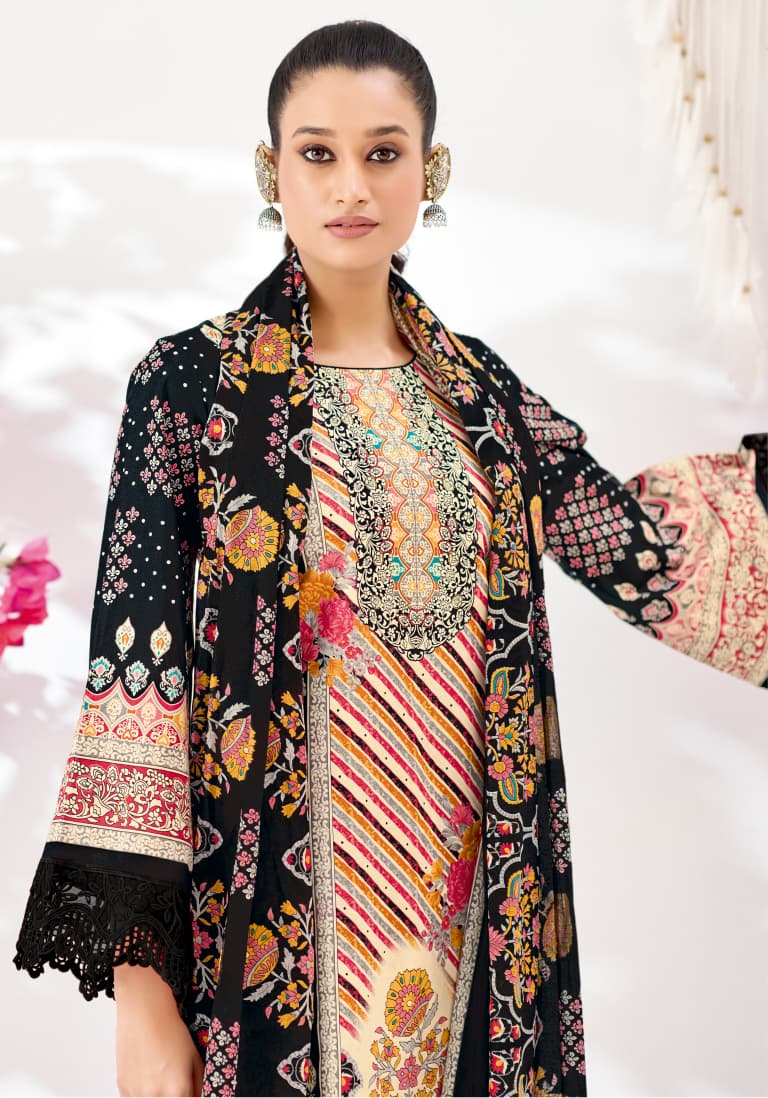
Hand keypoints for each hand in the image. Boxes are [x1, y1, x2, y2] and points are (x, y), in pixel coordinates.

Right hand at [114, 963, 203, 1096]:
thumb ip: (199, 1085)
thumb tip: (200, 1095)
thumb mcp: (194, 1058)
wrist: (143, 1012)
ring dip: (159, 1095)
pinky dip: (144, 1093)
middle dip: (175, 1095)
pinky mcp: (122, 1090)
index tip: (190, 1091)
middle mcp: (156, 1097)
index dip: (191, 1097)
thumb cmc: (169, 1030)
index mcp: (178, 1091)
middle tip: (176, 1085)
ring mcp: (136, 1095)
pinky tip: (149, 1076)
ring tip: (162, 1077)